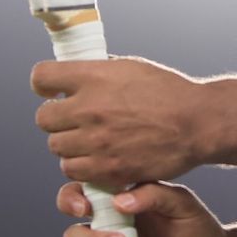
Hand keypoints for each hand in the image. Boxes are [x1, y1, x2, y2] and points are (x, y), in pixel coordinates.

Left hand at [32, 56, 208, 185]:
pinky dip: (81, 165)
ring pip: (56, 147)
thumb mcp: (129, 67)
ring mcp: (96, 142)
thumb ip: (96, 72)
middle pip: (43, 118)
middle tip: (73, 119)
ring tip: (87, 140)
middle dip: (56, 118)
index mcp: (93, 77)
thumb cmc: (167, 92)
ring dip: (68, 144)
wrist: (196, 122)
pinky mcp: (107, 169)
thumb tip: (73, 77)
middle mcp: (89, 109)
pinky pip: (73, 170)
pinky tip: (96, 156)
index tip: (51, 90)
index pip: (41, 78)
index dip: (44, 84)